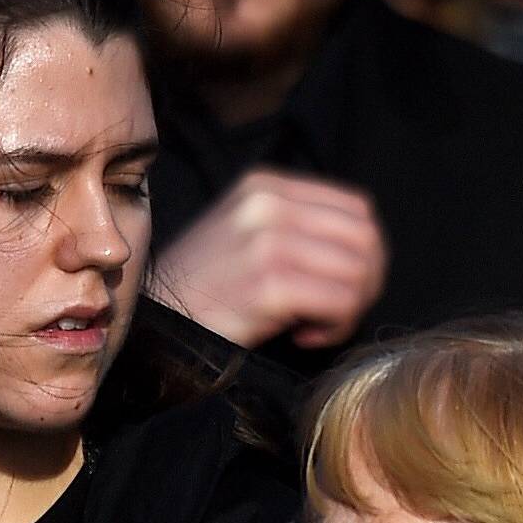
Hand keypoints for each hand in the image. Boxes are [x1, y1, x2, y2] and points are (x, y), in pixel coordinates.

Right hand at [152, 169, 387, 350]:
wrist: (156, 323)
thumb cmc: (204, 289)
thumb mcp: (244, 232)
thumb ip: (295, 225)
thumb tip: (359, 249)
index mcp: (266, 186)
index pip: (356, 208)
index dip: (365, 252)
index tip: (342, 285)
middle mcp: (270, 205)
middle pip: (365, 237)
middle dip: (367, 282)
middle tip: (340, 311)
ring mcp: (269, 242)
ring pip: (359, 271)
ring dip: (350, 308)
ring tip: (318, 325)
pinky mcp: (269, 284)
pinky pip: (340, 302)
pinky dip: (335, 327)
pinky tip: (304, 336)